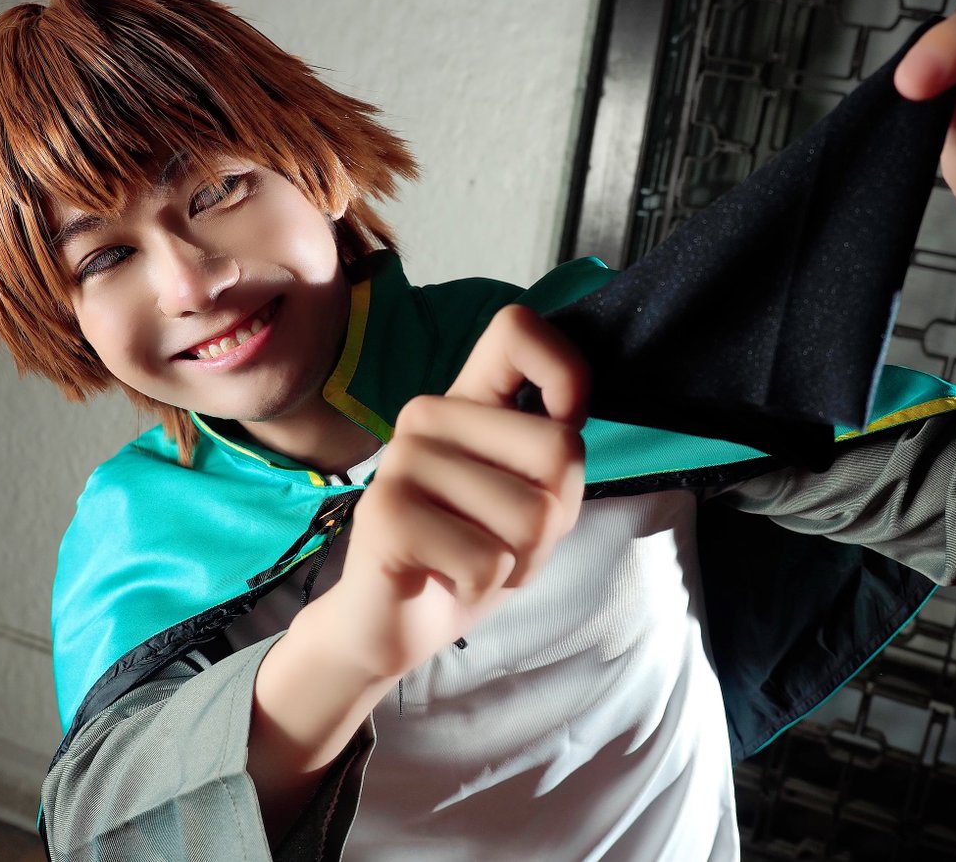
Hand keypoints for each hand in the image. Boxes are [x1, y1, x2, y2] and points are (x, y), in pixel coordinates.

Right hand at [333, 304, 587, 678]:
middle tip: (503, 541)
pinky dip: (483, 589)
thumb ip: (551, 458)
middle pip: (560, 450)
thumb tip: (569, 428)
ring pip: (532, 517)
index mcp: (466, 401)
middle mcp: (428, 416)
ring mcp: (403, 460)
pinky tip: (446, 582)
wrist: (392, 625)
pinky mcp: (386, 514)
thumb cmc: (468, 556)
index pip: (517, 329)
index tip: (563, 422)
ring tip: (473, 564)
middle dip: (555, 521)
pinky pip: (488, 561)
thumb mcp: (530, 502)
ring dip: (519, 563)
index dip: (564, 371)